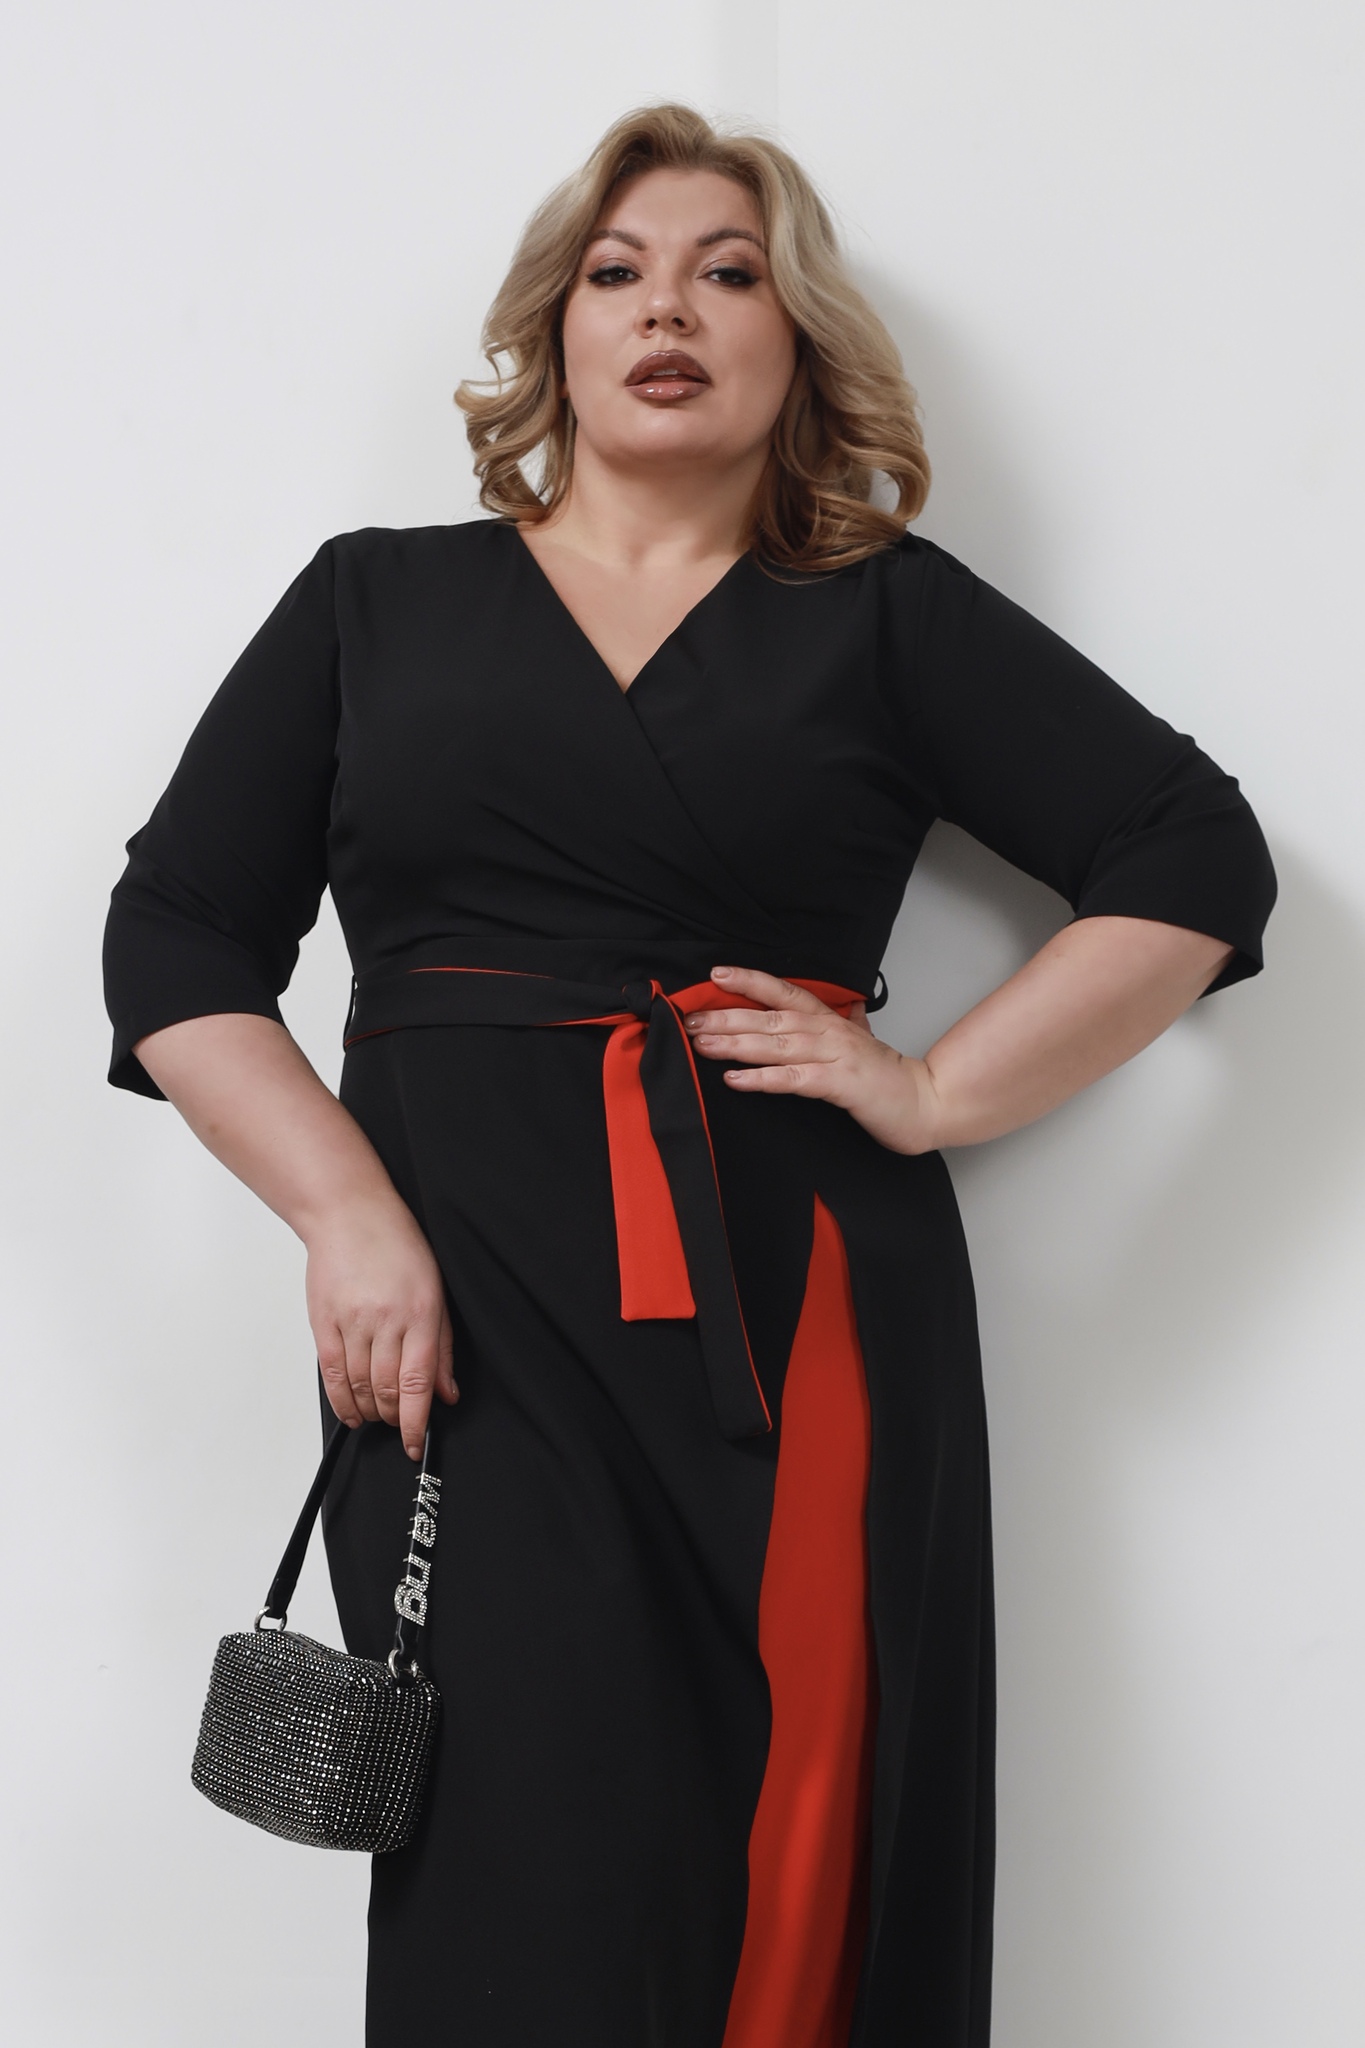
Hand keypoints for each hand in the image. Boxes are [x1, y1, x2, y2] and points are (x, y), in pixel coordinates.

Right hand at [304, 1194, 458, 1459]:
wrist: (349, 1214)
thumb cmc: (398, 1247)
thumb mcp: (436, 1292)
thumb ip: (442, 1347)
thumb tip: (447, 1393)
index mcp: (420, 1312)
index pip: (418, 1382)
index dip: (417, 1421)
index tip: (417, 1443)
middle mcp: (386, 1319)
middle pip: (386, 1390)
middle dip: (394, 1419)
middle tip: (400, 1426)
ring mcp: (351, 1321)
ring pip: (359, 1386)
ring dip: (370, 1412)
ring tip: (378, 1417)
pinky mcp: (323, 1322)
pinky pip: (331, 1374)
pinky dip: (341, 1401)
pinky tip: (351, 1413)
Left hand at [685, 966, 940, 1154]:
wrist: (924, 1102)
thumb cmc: (887, 1076)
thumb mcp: (861, 1041)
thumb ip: (847, 1022)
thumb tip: (848, 1003)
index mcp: (830, 1020)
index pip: (784, 992)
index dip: (750, 981)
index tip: (716, 975)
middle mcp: (829, 1032)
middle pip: (769, 1018)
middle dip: (726, 1017)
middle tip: (690, 1018)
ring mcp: (834, 1056)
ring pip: (775, 1045)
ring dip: (734, 1044)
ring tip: (701, 1043)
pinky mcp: (839, 1084)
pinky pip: (793, 1080)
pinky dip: (762, 1079)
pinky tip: (734, 1080)